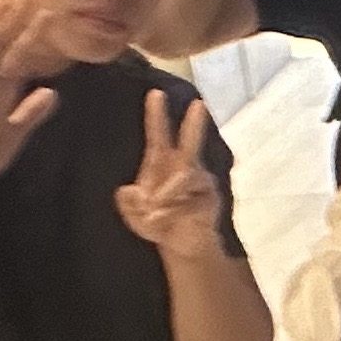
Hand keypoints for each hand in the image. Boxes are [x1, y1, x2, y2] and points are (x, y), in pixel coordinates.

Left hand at [112, 87, 225, 260]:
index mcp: (162, 164)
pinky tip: (168, 218)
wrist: (185, 247)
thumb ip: (128, 204)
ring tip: (154, 211)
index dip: (156, 115)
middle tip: (199, 104)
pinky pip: (191, 196)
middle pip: (190, 142)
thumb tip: (130, 190)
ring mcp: (200, 181)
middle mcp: (184, 167)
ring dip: (166, 194)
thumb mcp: (135, 217)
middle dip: (194, 124)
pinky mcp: (211, 196)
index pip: (158, 136)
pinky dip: (175, 209)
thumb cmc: (160, 225)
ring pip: (184, 176)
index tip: (155, 93)